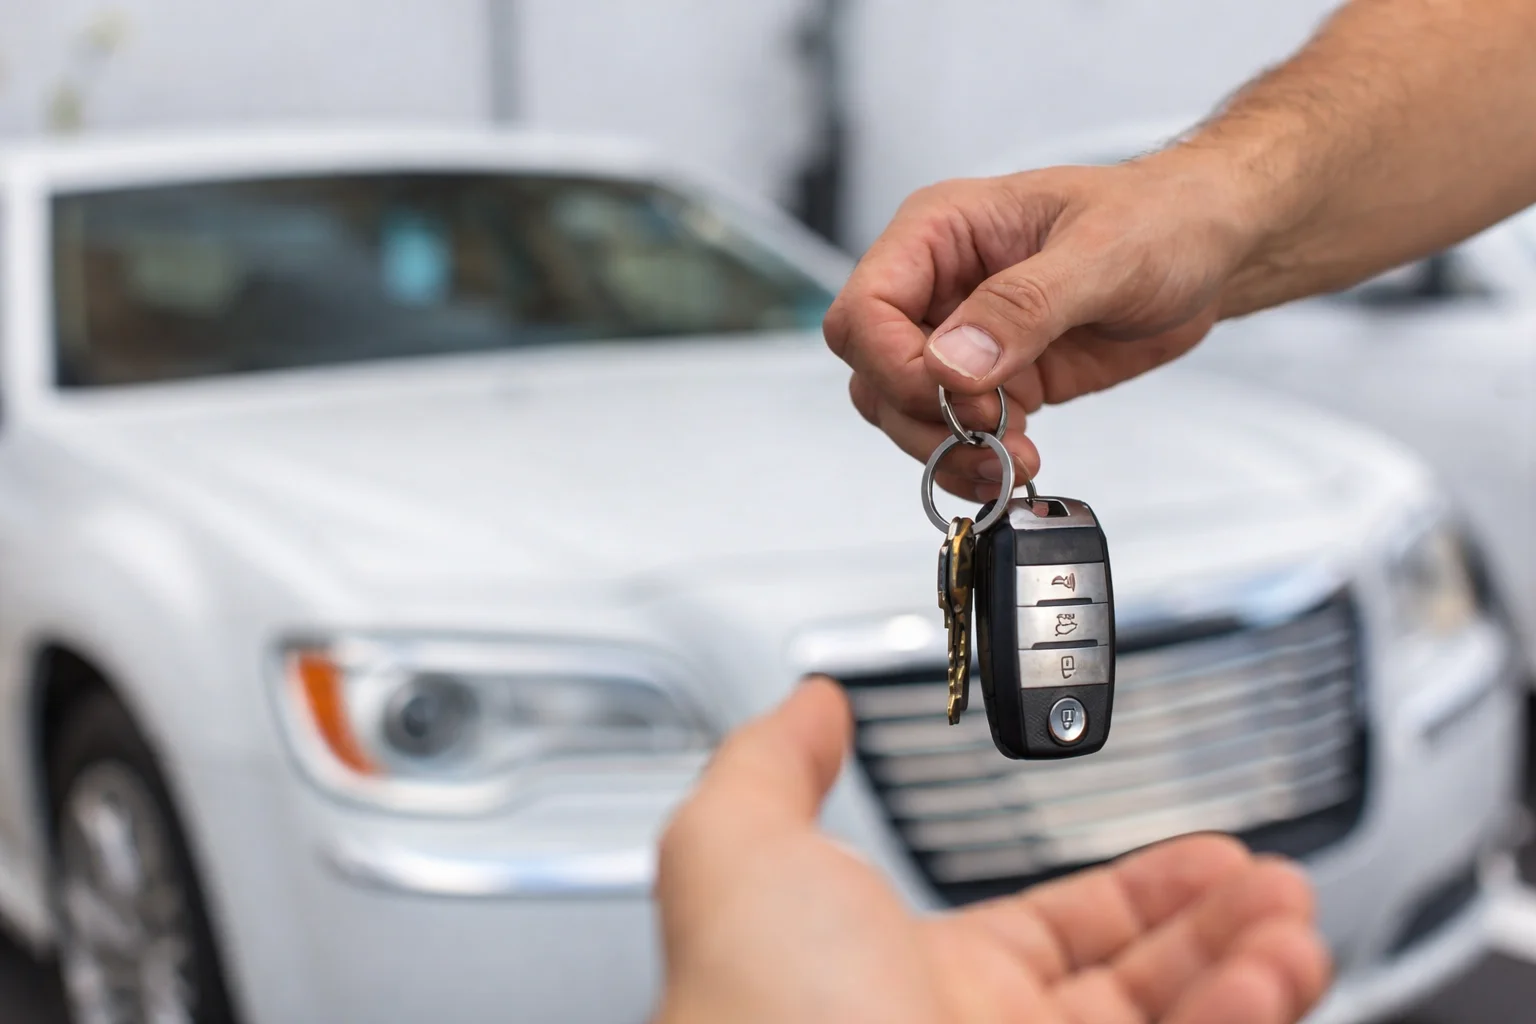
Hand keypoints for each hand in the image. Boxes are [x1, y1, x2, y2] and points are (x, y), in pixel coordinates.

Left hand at [653, 677, 1329, 1023]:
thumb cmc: (749, 1000)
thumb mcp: (738, 846)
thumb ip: (774, 765)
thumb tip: (806, 704)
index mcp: (918, 979)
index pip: (1057, 932)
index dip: (1135, 890)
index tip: (1201, 852)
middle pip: (1135, 983)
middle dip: (1211, 924)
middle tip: (1269, 880)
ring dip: (1245, 968)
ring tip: (1291, 918)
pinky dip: (1244, 1013)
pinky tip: (1277, 969)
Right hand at [824, 150, 1258, 500]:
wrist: (1208, 249)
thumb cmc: (1161, 219)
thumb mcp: (1103, 253)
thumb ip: (1023, 306)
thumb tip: (954, 362)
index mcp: (940, 232)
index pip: (865, 309)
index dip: (897, 365)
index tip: (964, 393)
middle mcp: (936, 285)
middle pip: (872, 371)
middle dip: (923, 417)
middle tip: (995, 432)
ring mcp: (959, 337)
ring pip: (901, 411)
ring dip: (946, 450)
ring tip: (1011, 460)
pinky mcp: (991, 381)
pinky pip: (949, 432)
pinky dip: (971, 461)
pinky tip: (1017, 463)